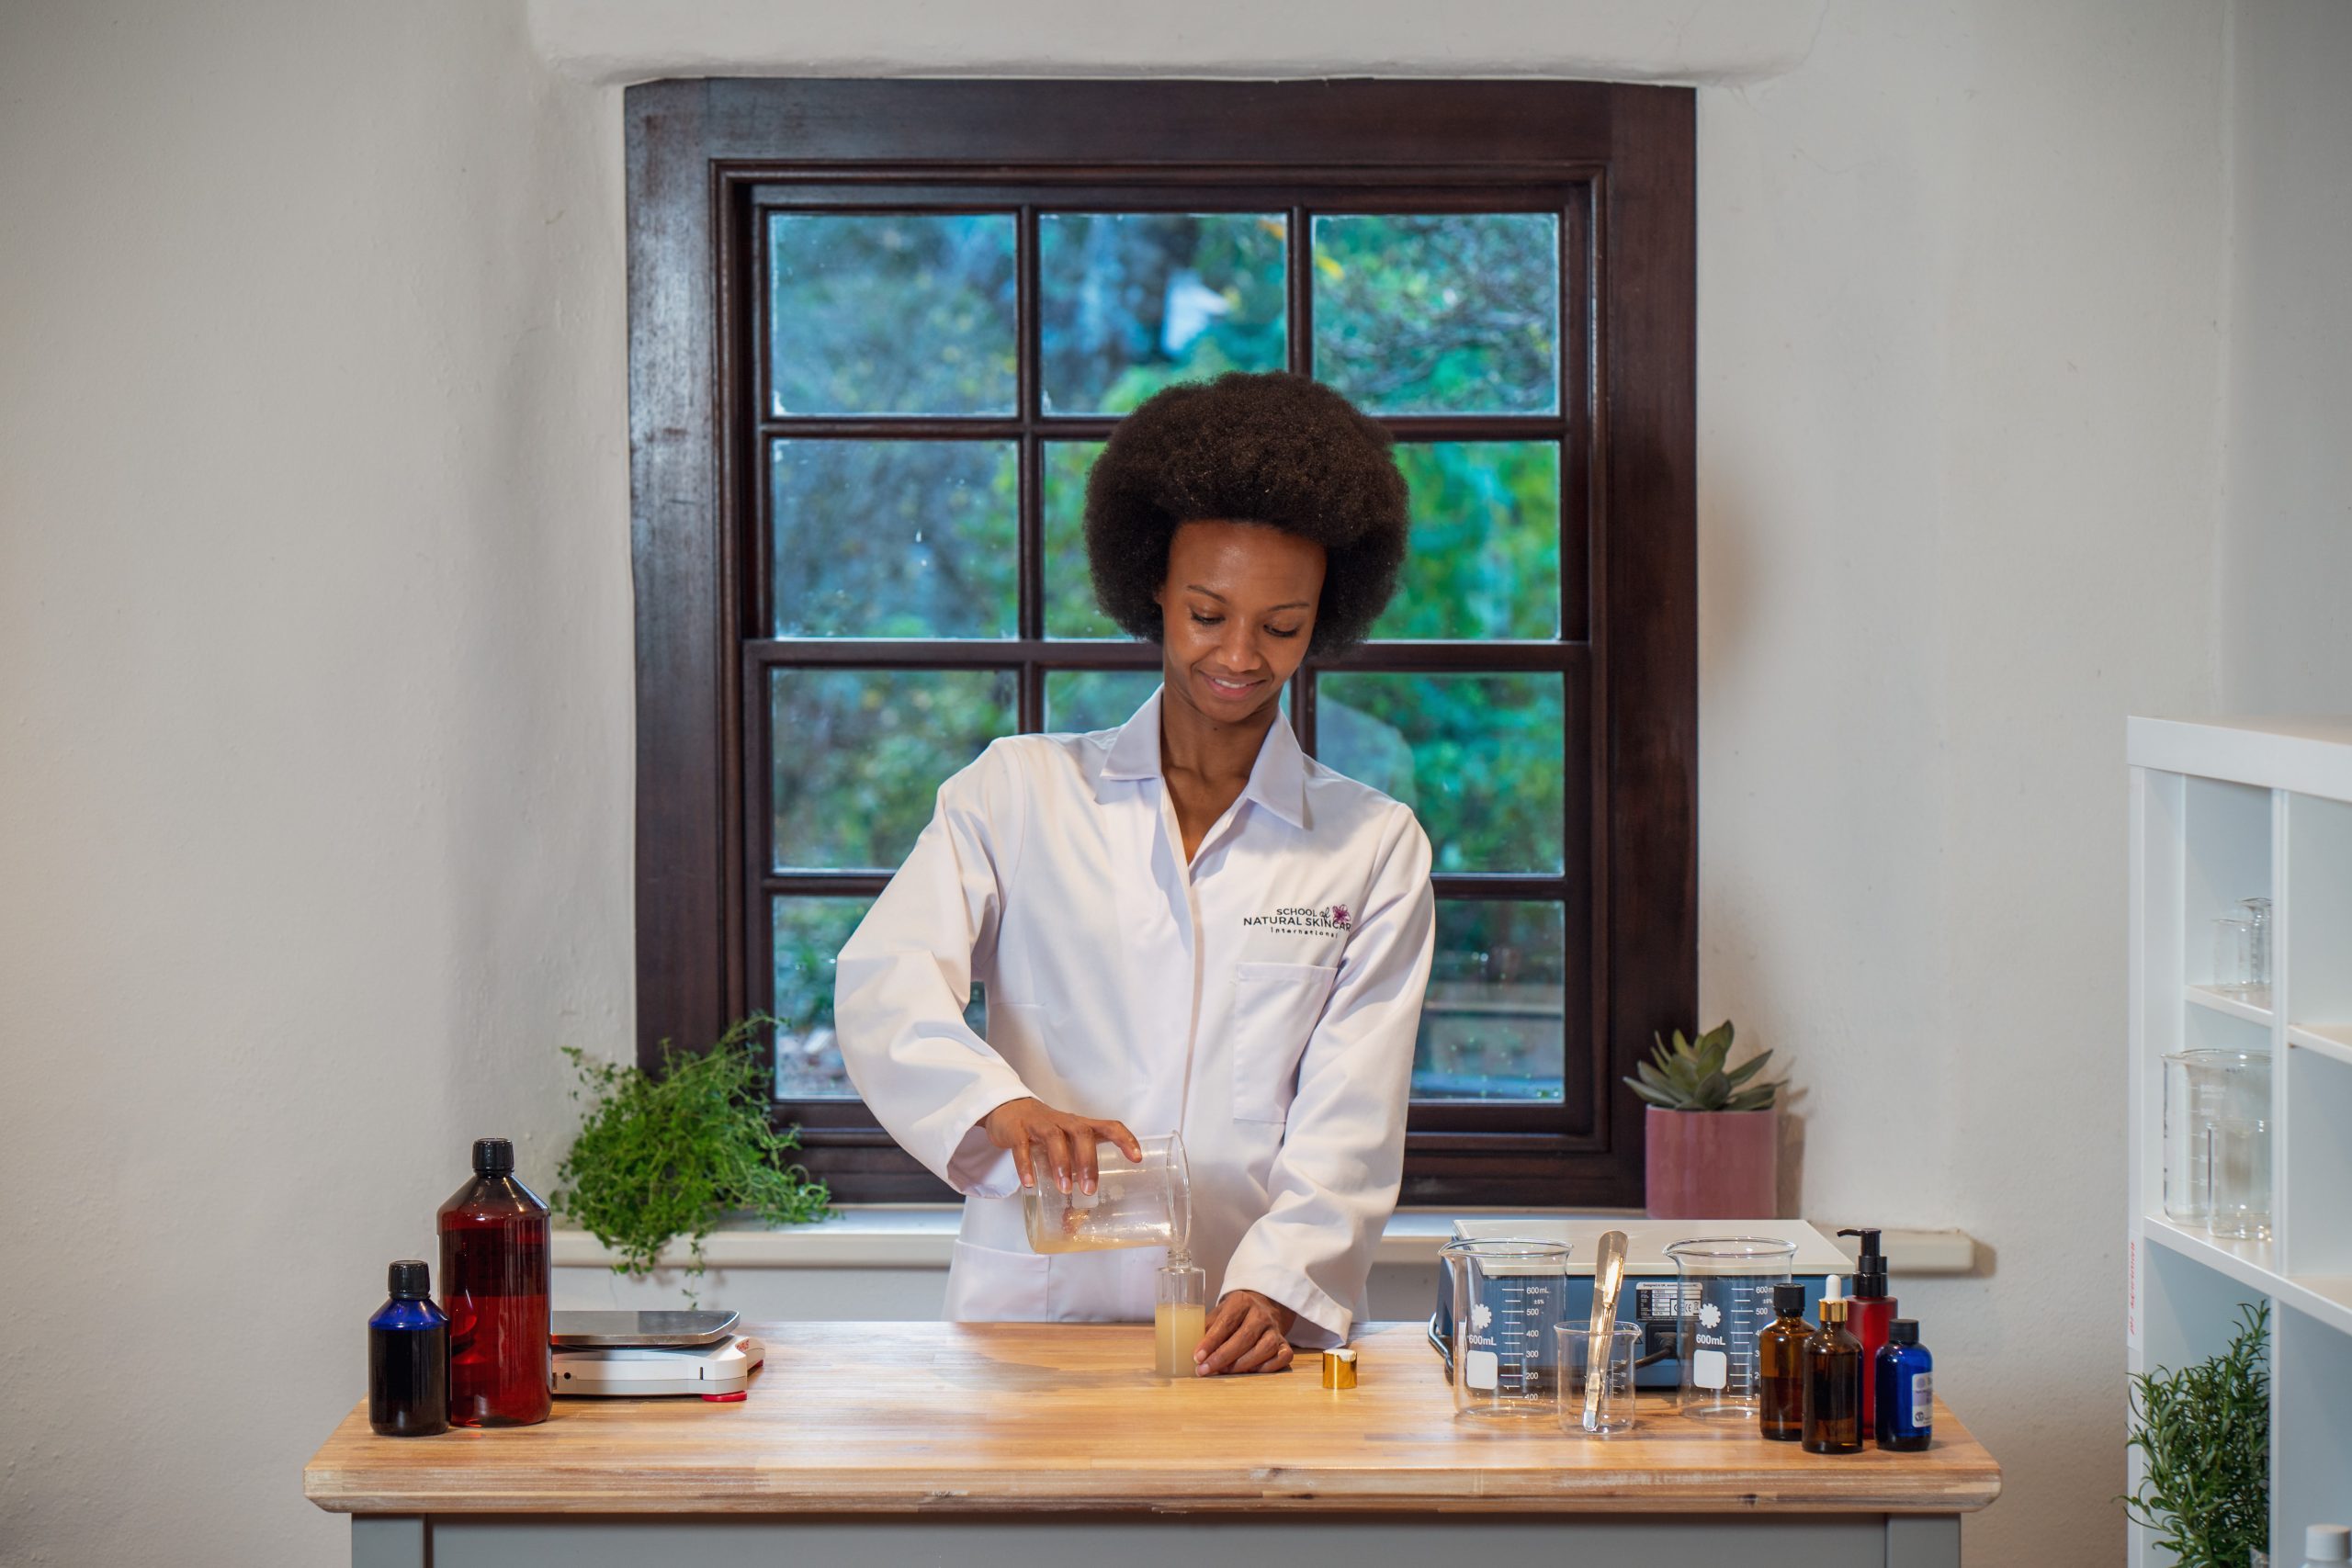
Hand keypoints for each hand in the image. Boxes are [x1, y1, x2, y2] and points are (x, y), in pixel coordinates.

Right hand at [979, 1098, 1141, 1194]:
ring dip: (1061, 1164)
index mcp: (1080, 1126)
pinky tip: (1030, 1184)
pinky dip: (1025, 1165)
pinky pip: (1022, 1146)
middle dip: (1087, 1162)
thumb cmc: (1045, 1133)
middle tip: (1089, 1190)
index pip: (1109, 1126)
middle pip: (1082, 1133)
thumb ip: (1070, 1176)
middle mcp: (1063, 1122)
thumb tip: (1074, 1221)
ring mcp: (1040, 1124)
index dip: (1125, 1139)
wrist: (1009, 1110)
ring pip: (1054, 1138)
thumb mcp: (1063, 1147)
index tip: (1137, 1158)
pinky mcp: (1017, 1130)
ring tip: (1064, 1189)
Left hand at [1194, 1289, 1296, 1376]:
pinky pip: (1282, 1357)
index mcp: (1241, 1302)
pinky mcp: (1285, 1343)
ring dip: (1243, 1365)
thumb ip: (1207, 1329)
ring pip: (1265, 1349)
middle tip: (1204, 1370)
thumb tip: (1191, 1352)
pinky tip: (1251, 1371)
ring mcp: (1275, 1329)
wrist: (1263, 1306)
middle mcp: (1261, 1314)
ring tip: (1224, 1372)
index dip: (1211, 1341)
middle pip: (1244, 1337)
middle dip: (1222, 1357)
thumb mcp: (1219, 1313)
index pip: (1226, 1322)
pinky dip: (1268, 1367)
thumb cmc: (1235, 1314)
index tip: (1197, 1357)